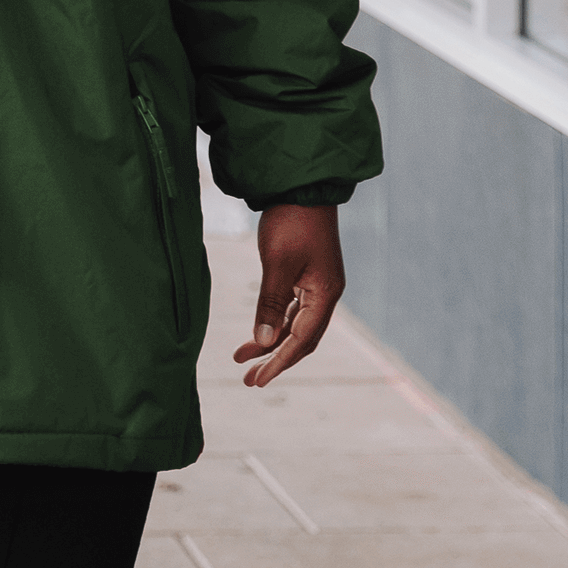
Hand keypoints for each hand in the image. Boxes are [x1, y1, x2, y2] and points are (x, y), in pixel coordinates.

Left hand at [233, 203, 341, 385]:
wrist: (302, 187)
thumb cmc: (291, 222)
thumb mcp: (276, 264)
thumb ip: (270, 303)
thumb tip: (263, 340)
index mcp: (325, 295)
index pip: (301, 341)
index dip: (279, 363)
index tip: (257, 380)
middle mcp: (325, 294)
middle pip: (302, 339)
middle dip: (275, 360)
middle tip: (249, 380)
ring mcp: (317, 286)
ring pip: (294, 325)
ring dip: (271, 342)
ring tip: (242, 359)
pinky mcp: (306, 276)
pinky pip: (291, 309)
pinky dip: (275, 322)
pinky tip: (259, 332)